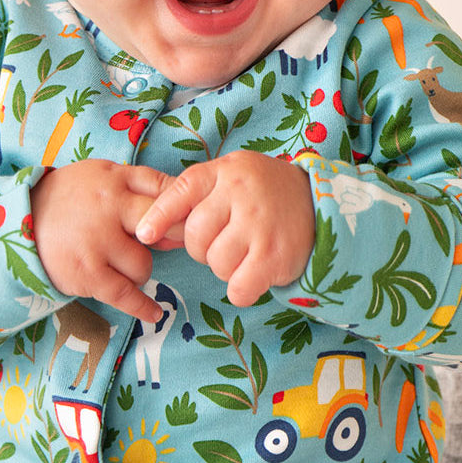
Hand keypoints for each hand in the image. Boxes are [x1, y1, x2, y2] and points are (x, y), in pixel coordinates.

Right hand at [31, 160, 173, 322]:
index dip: (181, 208)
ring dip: (137, 268)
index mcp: (114, 179)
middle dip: (170, 239)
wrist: (18, 222)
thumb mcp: (101, 176)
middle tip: (175, 247)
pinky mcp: (87, 273)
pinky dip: (142, 307)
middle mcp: (108, 208)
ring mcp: (97, 242)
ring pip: (143, 265)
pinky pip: (126, 294)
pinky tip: (154, 314)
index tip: (191, 221)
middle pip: (160, 227)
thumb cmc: (68, 199)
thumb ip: (139, 187)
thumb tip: (181, 215)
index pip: (164, 189)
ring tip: (116, 262)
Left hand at [135, 152, 315, 306]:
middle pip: (195, 237)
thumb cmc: (261, 193)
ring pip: (216, 264)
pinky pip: (238, 288)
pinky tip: (254, 273)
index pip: (181, 192)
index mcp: (224, 172)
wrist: (319, 201)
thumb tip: (145, 230)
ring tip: (245, 253)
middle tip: (225, 241)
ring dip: (225, 268)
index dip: (158, 216)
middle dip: (202, 248)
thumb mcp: (229, 176)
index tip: (143, 235)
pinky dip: (242, 290)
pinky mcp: (276, 256)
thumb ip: (194, 194)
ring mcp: (260, 225)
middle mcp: (241, 194)